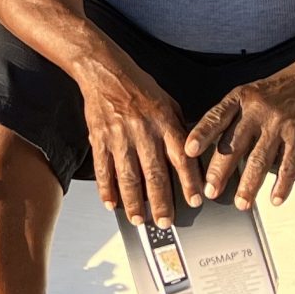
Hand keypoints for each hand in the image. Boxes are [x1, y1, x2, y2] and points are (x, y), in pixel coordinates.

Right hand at [79, 60, 202, 224]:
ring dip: (134, 202)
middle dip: (161, 202)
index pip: (181, 156)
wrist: (105, 71)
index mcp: (164, 121)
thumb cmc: (139, 88)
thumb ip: (179, 131)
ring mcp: (119, 136)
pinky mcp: (99, 138)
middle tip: (165, 222)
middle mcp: (143, 130)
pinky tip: (112, 204)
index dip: (188, 181)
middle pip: (154, 173)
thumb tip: (191, 158)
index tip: (195, 200)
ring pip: (128, 176)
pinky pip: (103, 169)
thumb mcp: (168, 103)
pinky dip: (107, 189)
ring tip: (140, 220)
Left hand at [186, 60, 294, 208]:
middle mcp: (258, 110)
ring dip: (249, 185)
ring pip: (260, 159)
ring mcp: (280, 124)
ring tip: (241, 203)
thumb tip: (211, 146)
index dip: (202, 134)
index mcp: (242, 98)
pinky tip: (275, 199)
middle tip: (210, 191)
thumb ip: (233, 117)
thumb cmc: (279, 89)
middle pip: (235, 144)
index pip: (217, 117)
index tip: (189, 151)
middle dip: (220, 171)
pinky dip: (282, 185)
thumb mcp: (251, 93)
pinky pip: (289, 165)